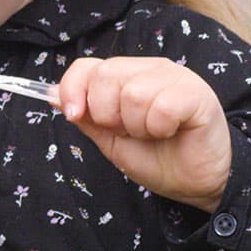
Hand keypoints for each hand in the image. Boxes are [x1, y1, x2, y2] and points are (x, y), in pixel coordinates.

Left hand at [59, 56, 232, 211]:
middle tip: (130, 132)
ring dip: (137, 126)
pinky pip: (161, 106)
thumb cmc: (158, 159)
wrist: (198, 185)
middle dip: (108, 115)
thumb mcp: (111, 140)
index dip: (73, 89)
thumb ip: (85, 116)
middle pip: (106, 76)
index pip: (88, 66)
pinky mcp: (198, 94)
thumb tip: (51, 95)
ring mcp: (176, 77)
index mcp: (127, 75)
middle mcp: (150, 69)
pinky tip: (171, 132)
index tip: (73, 114)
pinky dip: (159, 127)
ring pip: (133, 93)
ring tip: (153, 134)